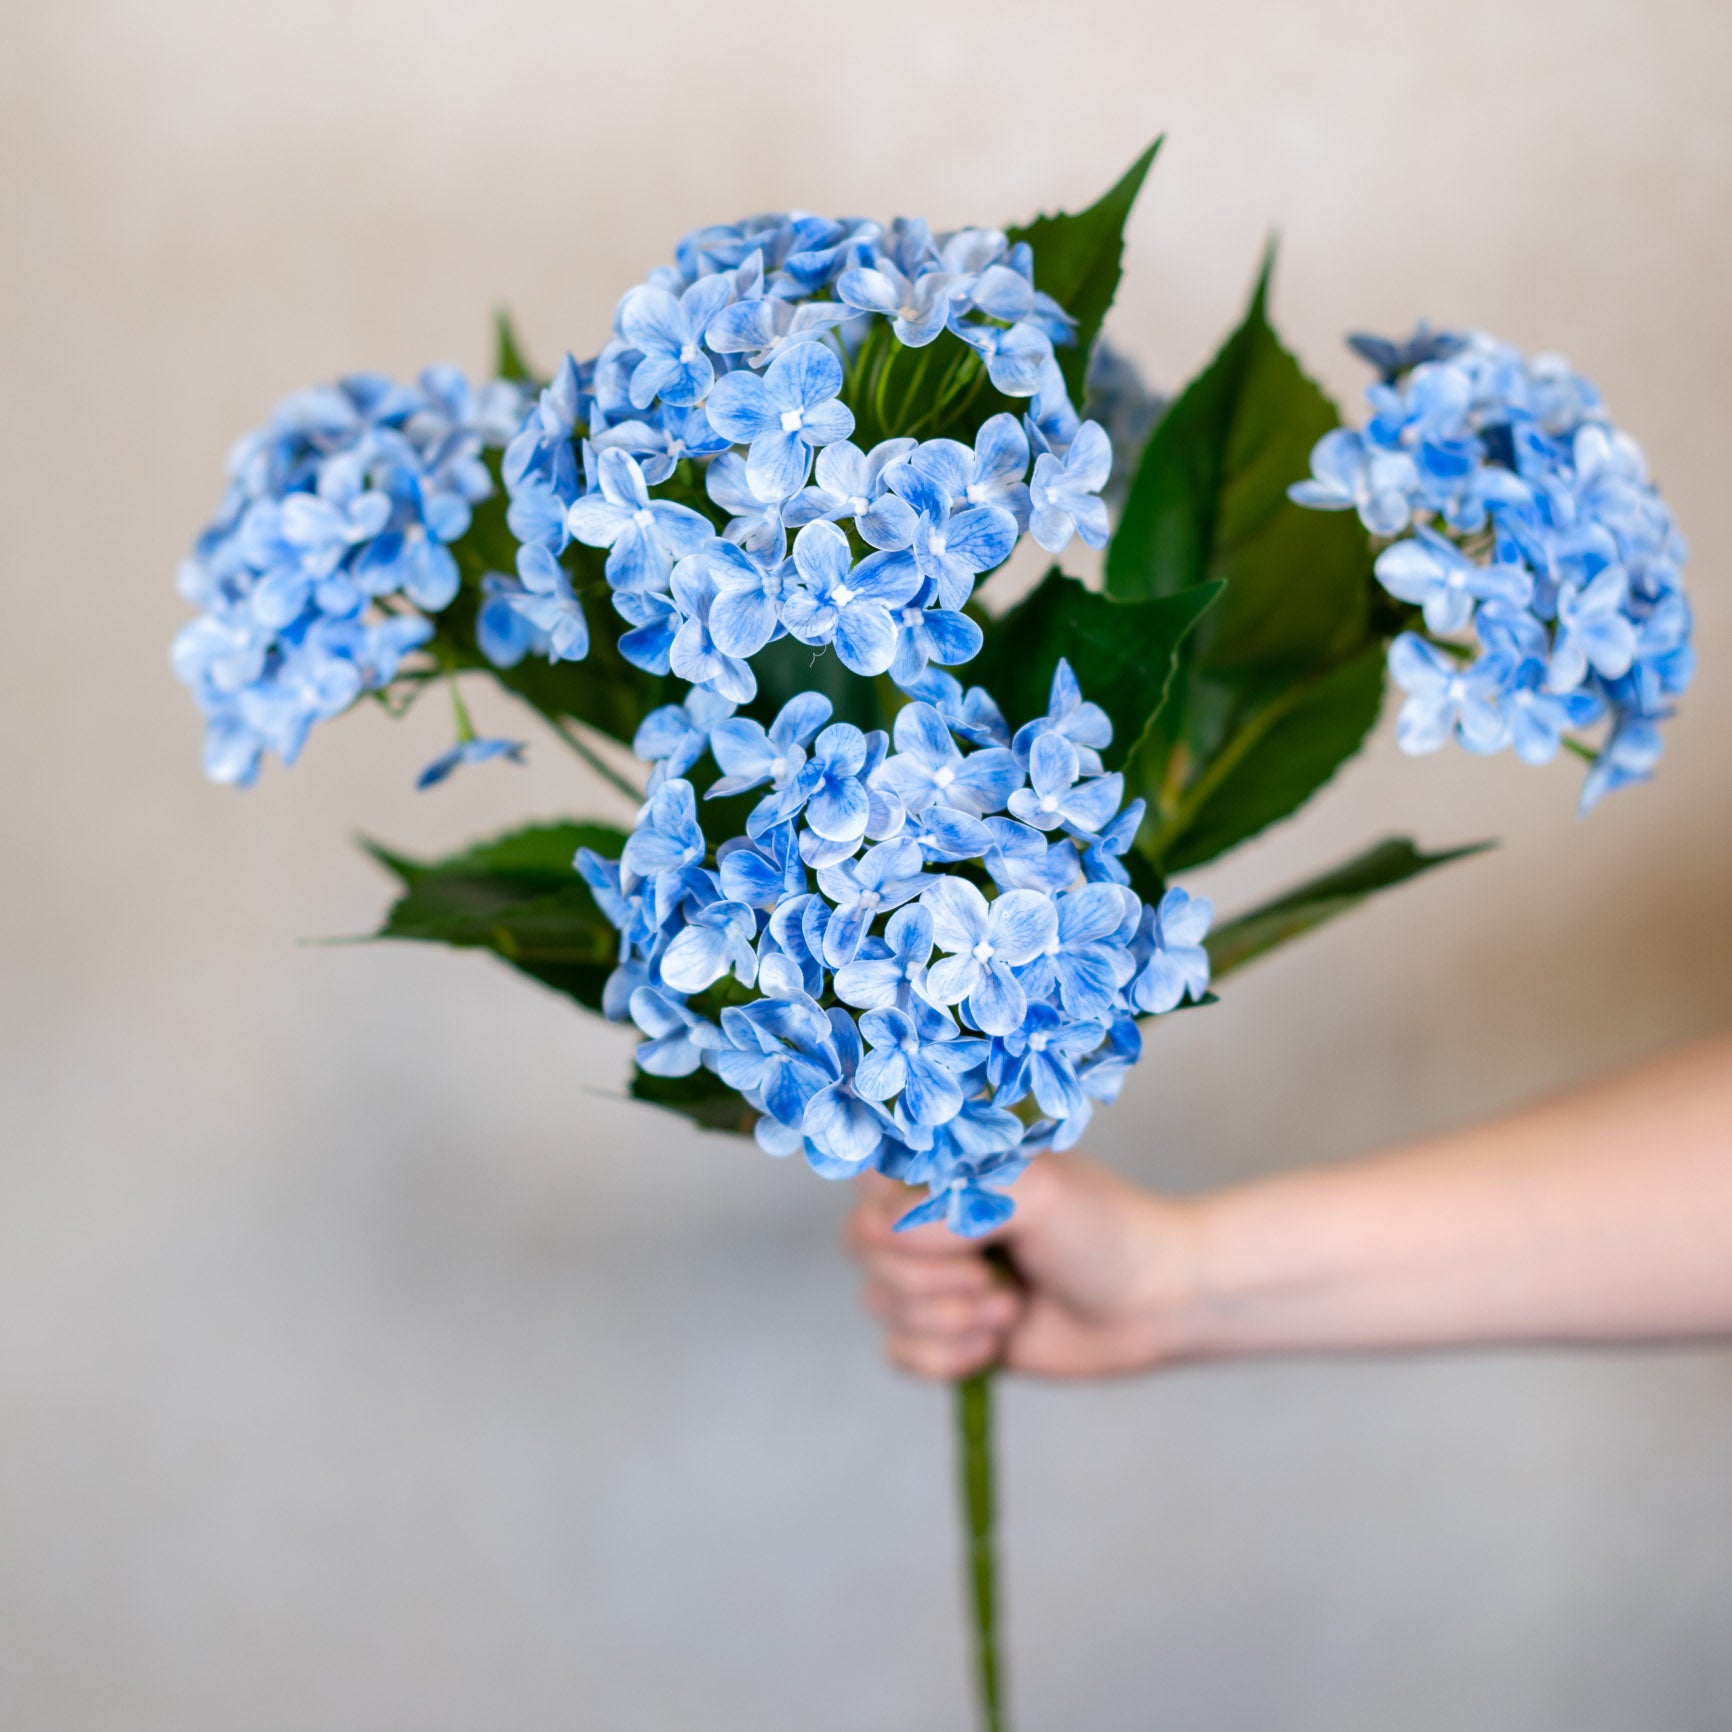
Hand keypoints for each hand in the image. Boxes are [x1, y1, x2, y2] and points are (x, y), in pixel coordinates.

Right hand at [844, 1152, 1205, 1379]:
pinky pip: (899, 1355)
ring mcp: (932, 1274)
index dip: (900, 1210)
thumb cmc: (1103, 1229)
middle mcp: (925, 1213)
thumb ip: (954, 1204)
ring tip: (1011, 1307)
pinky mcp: (942, 1333)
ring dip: (951, 1318)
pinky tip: (995, 1345)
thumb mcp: (1037, 1192)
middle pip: (862, 1244)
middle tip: (996, 1272)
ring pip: (880, 1302)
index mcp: (941, 1162)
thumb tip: (884, 1234)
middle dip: (933, 1274)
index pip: (866, 1174)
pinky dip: (947, 1358)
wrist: (1152, 1305)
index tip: (963, 1224)